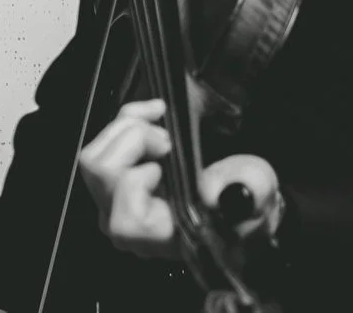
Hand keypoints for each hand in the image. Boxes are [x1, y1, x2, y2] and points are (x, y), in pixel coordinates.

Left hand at [76, 98, 282, 257]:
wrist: (239, 197)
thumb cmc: (244, 201)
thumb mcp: (257, 192)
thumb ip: (246, 191)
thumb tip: (210, 191)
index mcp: (162, 237)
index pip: (125, 219)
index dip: (138, 181)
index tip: (169, 158)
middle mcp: (131, 224)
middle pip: (101, 176)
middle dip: (134, 140)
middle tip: (168, 137)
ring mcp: (117, 201)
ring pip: (95, 157)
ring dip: (126, 128)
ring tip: (161, 124)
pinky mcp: (115, 179)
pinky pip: (103, 145)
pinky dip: (127, 120)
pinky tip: (155, 114)